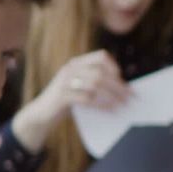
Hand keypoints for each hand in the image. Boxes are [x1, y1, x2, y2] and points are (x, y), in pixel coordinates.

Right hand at [13, 50, 130, 154]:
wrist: (41, 114)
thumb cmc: (66, 101)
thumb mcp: (78, 86)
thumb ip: (94, 82)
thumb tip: (123, 88)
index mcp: (76, 64)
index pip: (100, 57)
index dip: (114, 66)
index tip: (122, 79)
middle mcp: (70, 69)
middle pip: (101, 73)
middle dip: (118, 85)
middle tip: (131, 97)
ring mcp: (65, 82)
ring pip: (96, 84)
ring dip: (113, 95)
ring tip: (123, 104)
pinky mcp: (62, 97)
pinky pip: (87, 99)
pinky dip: (102, 105)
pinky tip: (111, 110)